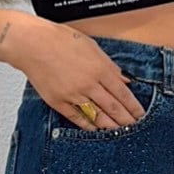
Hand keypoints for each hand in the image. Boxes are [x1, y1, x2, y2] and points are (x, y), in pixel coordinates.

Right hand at [23, 25, 149, 129]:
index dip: (134, 107)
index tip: (141, 115)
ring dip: (111, 127)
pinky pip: (77, 118)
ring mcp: (73, 95)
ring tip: (121, 133)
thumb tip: (123, 79)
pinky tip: (96, 131)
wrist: (32, 44)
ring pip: (97, 116)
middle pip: (113, 108)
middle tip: (136, 129)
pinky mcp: (59, 102)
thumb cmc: (59, 39)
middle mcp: (89, 84)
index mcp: (100, 69)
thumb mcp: (92, 46)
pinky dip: (88, 126)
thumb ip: (110, 65)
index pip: (123, 94)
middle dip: (126, 121)